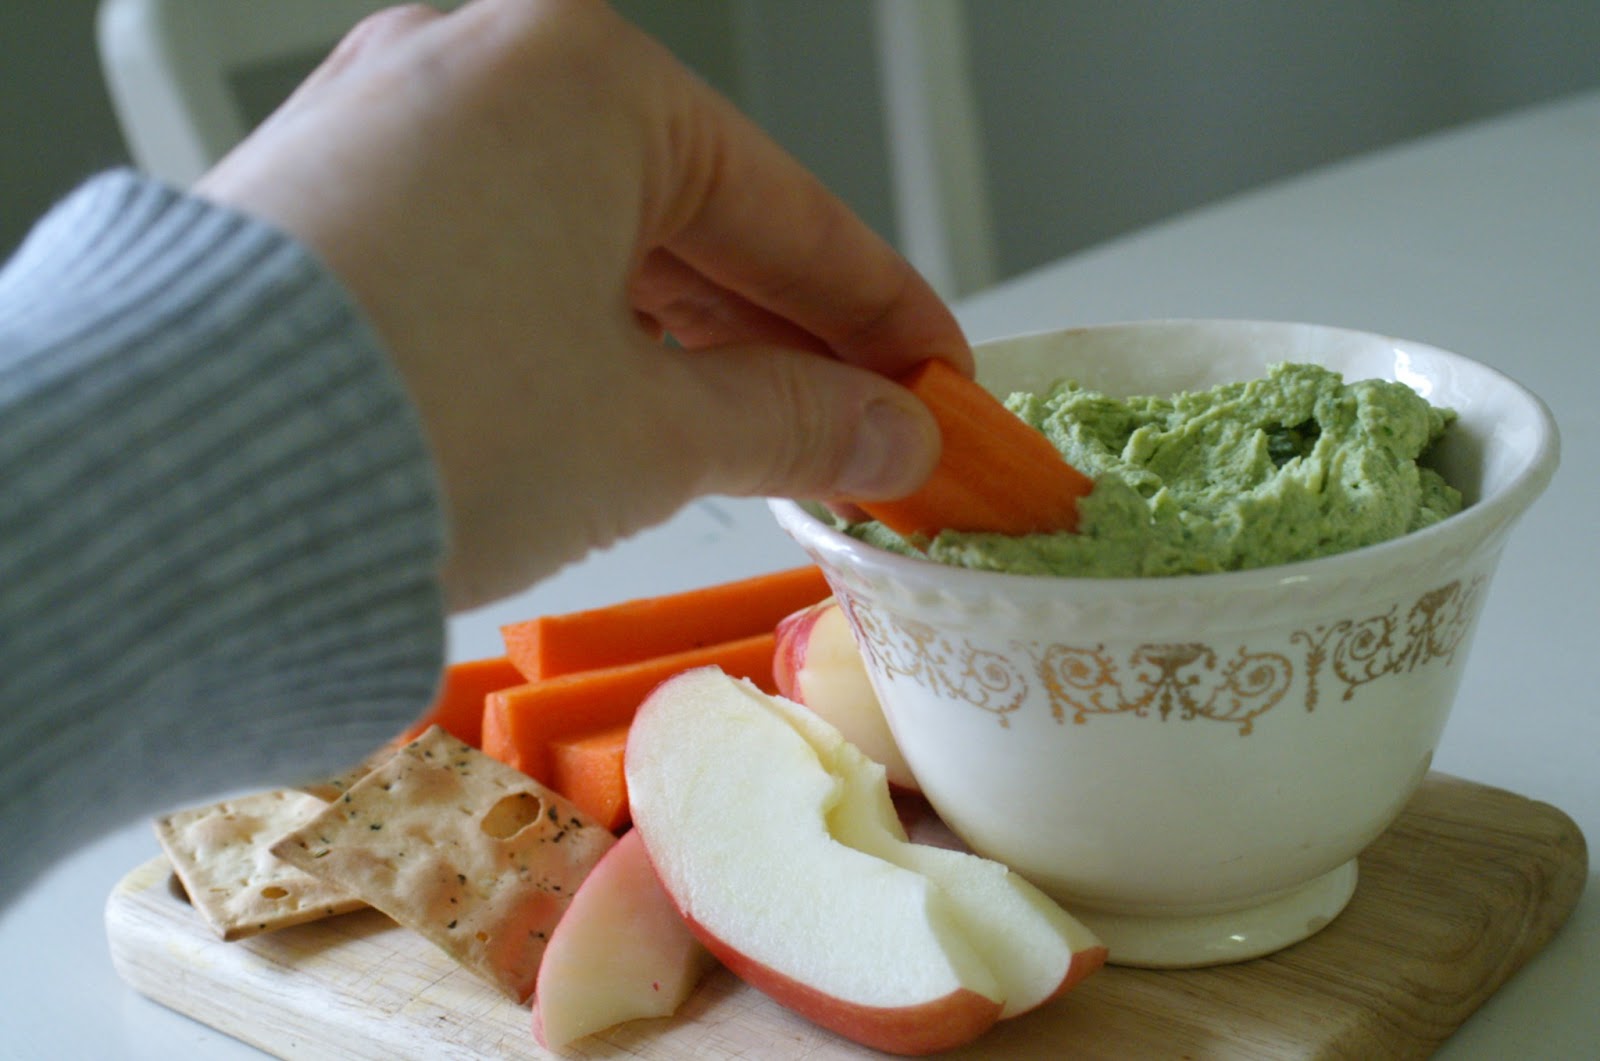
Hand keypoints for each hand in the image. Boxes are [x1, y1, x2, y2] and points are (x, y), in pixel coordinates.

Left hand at [195, 0, 969, 607]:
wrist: (176, 492)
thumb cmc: (410, 423)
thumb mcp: (649, 432)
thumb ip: (793, 423)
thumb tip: (887, 439)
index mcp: (579, 76)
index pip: (787, 212)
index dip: (883, 316)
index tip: (939, 385)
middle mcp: (477, 65)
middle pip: (692, 216)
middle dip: (786, 336)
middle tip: (864, 430)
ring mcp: (393, 124)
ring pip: (596, 235)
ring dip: (687, 340)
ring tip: (759, 436)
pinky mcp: (335, 199)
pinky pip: (507, 251)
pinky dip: (583, 327)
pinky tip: (631, 399)